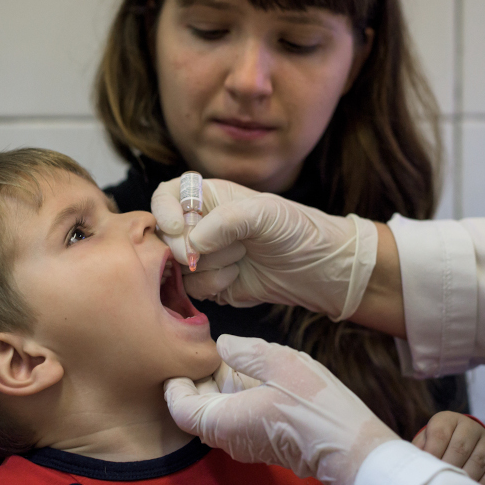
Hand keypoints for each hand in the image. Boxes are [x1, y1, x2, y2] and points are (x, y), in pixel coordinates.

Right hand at [151, 176, 377, 320]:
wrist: (319, 270)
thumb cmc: (299, 230)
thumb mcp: (266, 214)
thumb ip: (226, 220)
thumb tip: (192, 241)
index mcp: (210, 196)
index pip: (167, 195)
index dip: (164, 211)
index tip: (179, 228)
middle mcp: (202, 224)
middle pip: (166, 236)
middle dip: (189, 248)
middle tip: (222, 250)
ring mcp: (204, 256)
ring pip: (177, 266)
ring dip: (207, 267)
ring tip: (240, 258)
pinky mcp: (210, 283)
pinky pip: (191, 288)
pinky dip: (211, 286)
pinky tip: (236, 278)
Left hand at [165, 335, 398, 484]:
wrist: (350, 447)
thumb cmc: (315, 405)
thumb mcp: (278, 362)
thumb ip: (244, 352)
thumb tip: (223, 346)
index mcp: (223, 421)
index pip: (180, 407)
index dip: (175, 384)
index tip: (180, 360)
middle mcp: (229, 438)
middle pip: (197, 411)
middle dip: (197, 382)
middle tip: (203, 352)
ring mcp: (247, 444)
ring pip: (218, 415)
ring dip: (218, 389)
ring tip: (229, 359)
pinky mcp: (264, 444)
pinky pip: (238, 420)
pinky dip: (236, 398)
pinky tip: (254, 376)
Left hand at [413, 411, 484, 484]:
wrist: (465, 444)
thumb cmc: (438, 447)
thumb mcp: (426, 442)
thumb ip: (419, 451)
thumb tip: (412, 467)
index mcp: (448, 420)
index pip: (440, 433)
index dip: (432, 453)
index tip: (426, 470)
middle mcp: (470, 427)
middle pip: (460, 447)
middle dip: (449, 468)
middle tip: (440, 483)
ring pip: (478, 460)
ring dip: (465, 478)